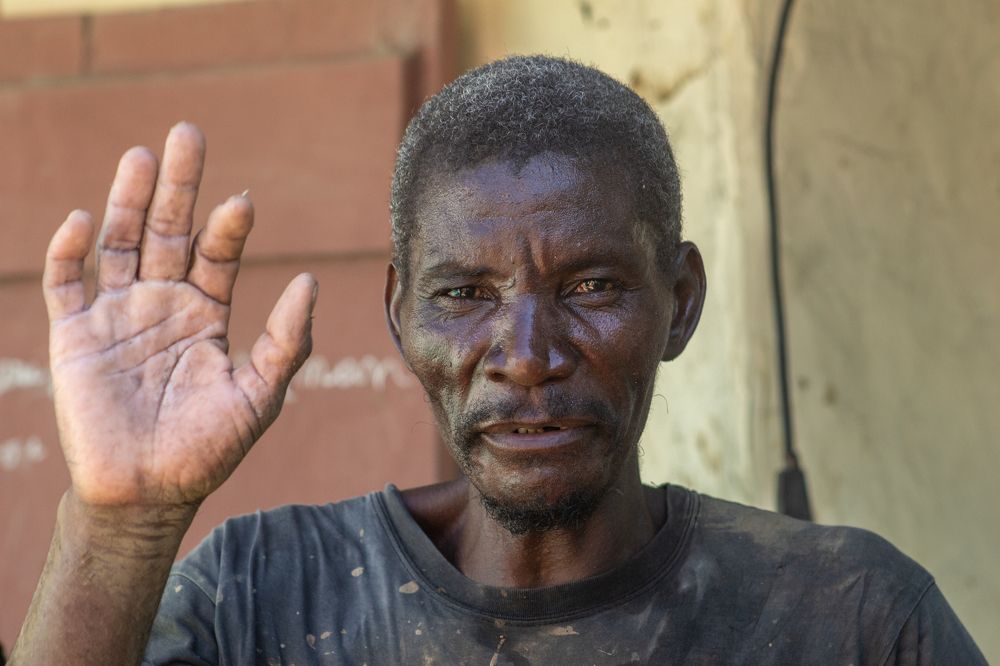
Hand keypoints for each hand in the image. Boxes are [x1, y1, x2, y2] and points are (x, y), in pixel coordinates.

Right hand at [42, 123, 316, 508]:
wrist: (148, 494)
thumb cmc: (208, 449)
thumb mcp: (260, 396)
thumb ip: (285, 342)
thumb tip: (310, 281)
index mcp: (207, 313)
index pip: (218, 254)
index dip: (229, 227)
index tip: (242, 202)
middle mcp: (163, 303)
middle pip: (170, 231)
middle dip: (178, 185)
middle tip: (189, 133)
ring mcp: (116, 315)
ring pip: (121, 243)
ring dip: (129, 200)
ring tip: (142, 156)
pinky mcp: (75, 336)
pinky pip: (68, 283)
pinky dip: (71, 251)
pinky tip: (85, 219)